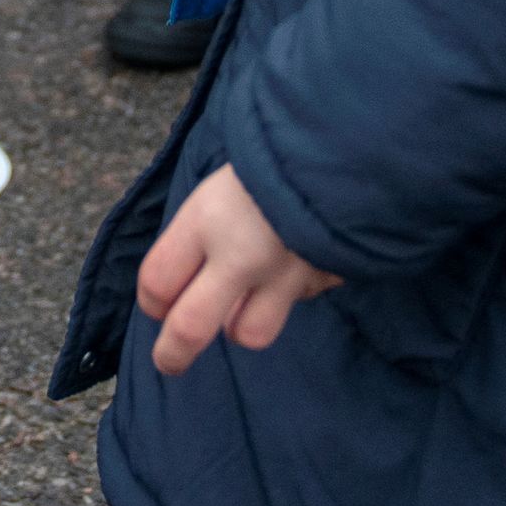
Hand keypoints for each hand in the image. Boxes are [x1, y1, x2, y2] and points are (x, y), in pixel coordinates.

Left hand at [138, 163, 340, 373]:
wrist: (354, 144)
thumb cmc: (275, 155)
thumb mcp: (223, 182)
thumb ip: (200, 232)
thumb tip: (179, 283)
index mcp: (208, 218)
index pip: (157, 282)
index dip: (151, 301)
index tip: (156, 302)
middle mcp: (243, 253)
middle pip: (191, 328)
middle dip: (173, 354)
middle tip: (169, 362)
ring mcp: (288, 273)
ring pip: (250, 332)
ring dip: (240, 324)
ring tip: (240, 304)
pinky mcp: (326, 279)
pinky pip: (297, 302)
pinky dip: (290, 291)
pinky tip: (294, 261)